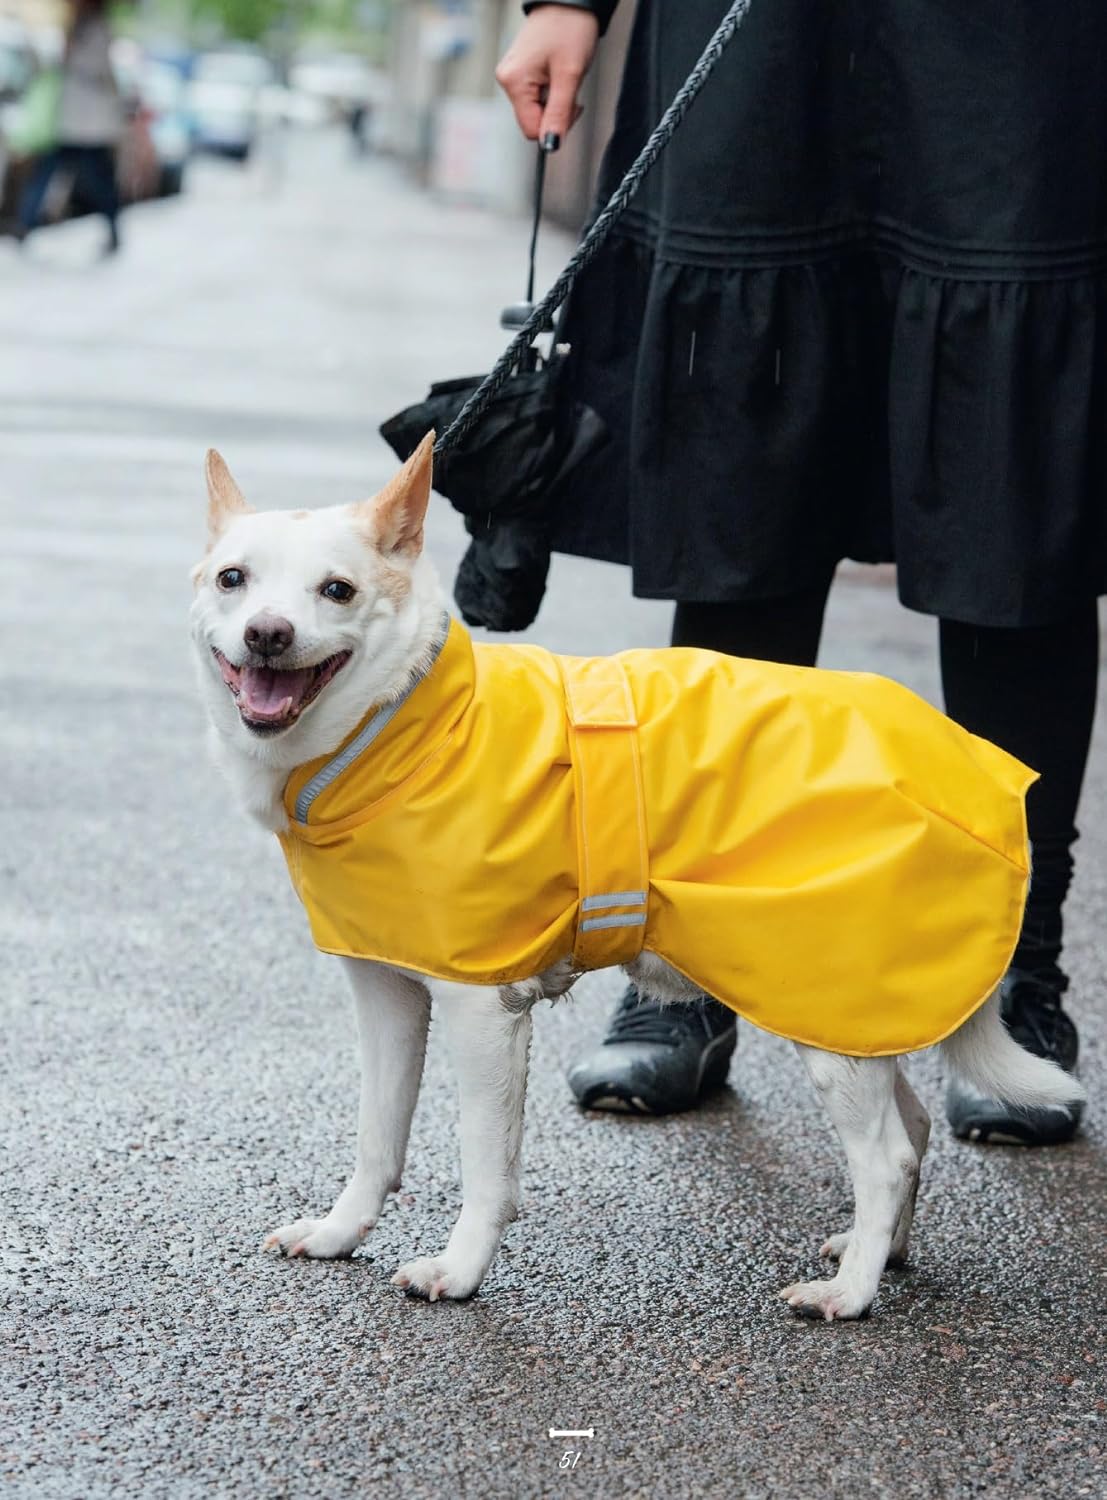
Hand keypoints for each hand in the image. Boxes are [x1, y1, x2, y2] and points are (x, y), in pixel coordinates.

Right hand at [495, 7, 599, 141]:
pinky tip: (557, 70)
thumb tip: (551, 145)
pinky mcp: (519, 72)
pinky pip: (536, 95)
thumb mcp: (570, 75)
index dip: (555, 125)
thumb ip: (559, 114)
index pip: (532, 130)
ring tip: (564, 72)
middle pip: (533, 120)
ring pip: (536, 109)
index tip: (573, 105)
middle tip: (570, 85)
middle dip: (556, 111)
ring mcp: (512, 76)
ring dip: (556, 99)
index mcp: (514, 82)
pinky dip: (551, 89)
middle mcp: (507, 80)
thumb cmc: (570, 28)